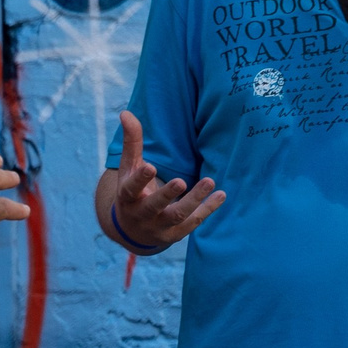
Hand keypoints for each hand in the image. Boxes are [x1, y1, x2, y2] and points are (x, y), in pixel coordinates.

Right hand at [106, 110, 225, 251]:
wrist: (132, 230)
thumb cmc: (132, 190)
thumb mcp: (128, 168)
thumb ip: (131, 142)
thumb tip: (125, 112)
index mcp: (128, 197)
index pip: (132, 188)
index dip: (141, 179)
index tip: (150, 167)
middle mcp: (142, 214)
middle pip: (155, 206)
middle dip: (168, 194)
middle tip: (181, 181)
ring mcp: (159, 227)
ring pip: (178, 216)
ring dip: (195, 200)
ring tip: (210, 181)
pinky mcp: (174, 234)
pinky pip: (193, 223)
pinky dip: (208, 209)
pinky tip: (221, 195)